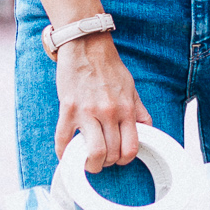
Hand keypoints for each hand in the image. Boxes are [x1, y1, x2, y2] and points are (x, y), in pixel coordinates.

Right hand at [54, 33, 151, 169]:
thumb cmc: (108, 67)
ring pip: (93, 152)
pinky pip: (64, 140)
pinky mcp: (68, 109)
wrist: (86, 45)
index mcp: (126, 109)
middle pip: (111, 154)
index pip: (130, 148)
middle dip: (107, 162)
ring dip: (91, 163)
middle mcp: (109, 112)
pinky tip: (66, 154)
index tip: (118, 158)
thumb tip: (146, 131)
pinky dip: (64, 153)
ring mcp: (87, 112)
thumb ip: (139, 111)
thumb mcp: (131, 88)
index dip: (124, 160)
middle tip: (102, 159)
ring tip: (88, 160)